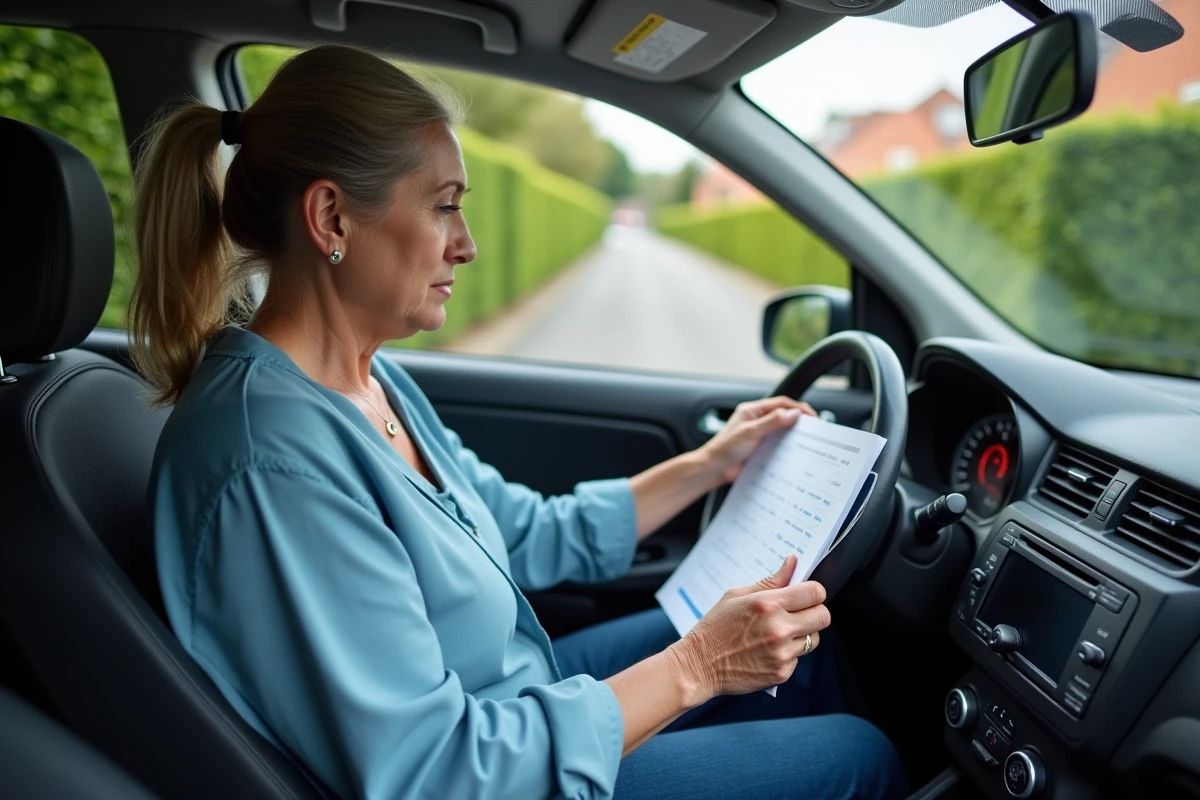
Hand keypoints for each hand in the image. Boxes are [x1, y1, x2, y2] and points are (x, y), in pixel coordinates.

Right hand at [666, 555, 829, 700]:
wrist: (698, 666)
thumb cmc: (714, 628)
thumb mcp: (737, 596)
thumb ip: (771, 581)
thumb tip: (793, 562)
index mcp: (768, 604)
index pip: (815, 593)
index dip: (814, 591)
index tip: (807, 594)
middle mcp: (779, 629)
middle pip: (824, 616)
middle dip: (814, 612)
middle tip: (799, 613)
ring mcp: (782, 653)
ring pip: (815, 639)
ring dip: (803, 634)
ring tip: (778, 633)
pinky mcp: (781, 673)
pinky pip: (799, 659)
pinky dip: (788, 654)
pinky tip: (768, 651)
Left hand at [699, 396, 815, 484]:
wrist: (714, 470)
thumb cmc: (725, 449)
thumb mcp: (750, 432)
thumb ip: (772, 422)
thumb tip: (793, 413)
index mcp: (753, 411)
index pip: (781, 404)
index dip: (797, 408)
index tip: (811, 417)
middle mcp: (757, 421)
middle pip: (784, 416)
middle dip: (799, 421)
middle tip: (814, 429)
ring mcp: (760, 436)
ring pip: (782, 432)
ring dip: (794, 435)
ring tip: (808, 441)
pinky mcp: (761, 449)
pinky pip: (778, 446)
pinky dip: (788, 448)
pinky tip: (795, 454)